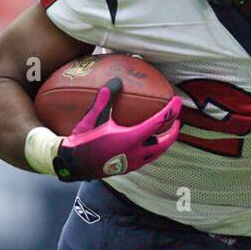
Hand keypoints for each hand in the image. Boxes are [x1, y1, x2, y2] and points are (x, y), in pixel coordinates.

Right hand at [53, 79, 181, 181]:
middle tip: (176, 121)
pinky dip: (152, 150)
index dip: (171, 111)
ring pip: (156, 154)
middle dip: (173, 132)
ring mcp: (132, 163)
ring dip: (164, 143)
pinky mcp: (127, 169)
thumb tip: (115, 80)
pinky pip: (146, 159)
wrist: (72, 164)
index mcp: (130, 139)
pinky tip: (147, 144)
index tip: (178, 101)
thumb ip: (104, 99)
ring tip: (166, 133)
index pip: (158, 123)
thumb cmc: (83, 140)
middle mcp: (135, 153)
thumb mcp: (93, 117)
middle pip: (164, 143)